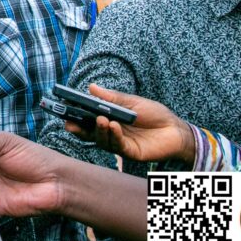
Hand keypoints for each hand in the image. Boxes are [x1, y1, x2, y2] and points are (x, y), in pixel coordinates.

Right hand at [63, 84, 194, 163]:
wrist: (175, 129)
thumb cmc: (154, 114)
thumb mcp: (132, 102)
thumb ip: (112, 97)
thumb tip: (91, 87)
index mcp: (108, 120)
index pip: (87, 120)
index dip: (75, 117)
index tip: (64, 111)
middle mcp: (110, 133)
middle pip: (89, 133)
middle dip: (78, 129)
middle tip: (70, 122)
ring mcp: (119, 144)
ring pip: (102, 140)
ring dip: (99, 130)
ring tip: (101, 119)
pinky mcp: (130, 153)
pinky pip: (118, 146)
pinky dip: (114, 136)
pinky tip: (114, 126)